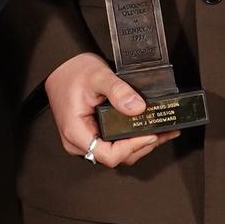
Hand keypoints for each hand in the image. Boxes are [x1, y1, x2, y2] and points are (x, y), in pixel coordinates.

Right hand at [43, 51, 176, 169]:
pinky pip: (115, 144)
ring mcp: (86, 140)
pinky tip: (149, 130)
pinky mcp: (93, 135)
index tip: (150, 134)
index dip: (132, 147)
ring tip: (163, 132)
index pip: (108, 155)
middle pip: (117, 157)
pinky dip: (133, 139)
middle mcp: (80, 142)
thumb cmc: (73, 72)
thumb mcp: (97, 76)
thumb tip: (138, 107)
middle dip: (142, 146)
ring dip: (141, 144)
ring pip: (118, 153)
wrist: (61, 67)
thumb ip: (118, 91)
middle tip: (164, 132)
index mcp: (76, 132)